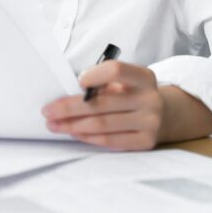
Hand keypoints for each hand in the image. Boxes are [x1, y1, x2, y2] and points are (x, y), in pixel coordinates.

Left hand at [41, 60, 162, 150]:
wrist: (164, 114)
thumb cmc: (131, 94)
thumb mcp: (124, 82)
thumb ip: (103, 84)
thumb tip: (67, 94)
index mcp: (143, 76)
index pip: (116, 71)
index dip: (95, 75)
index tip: (77, 81)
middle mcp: (150, 98)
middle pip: (103, 103)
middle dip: (69, 108)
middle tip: (48, 111)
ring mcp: (150, 122)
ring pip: (103, 124)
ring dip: (73, 126)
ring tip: (55, 124)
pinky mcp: (146, 141)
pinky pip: (110, 141)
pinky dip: (88, 137)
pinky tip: (74, 133)